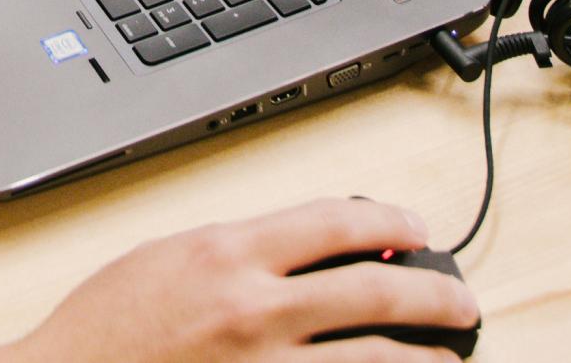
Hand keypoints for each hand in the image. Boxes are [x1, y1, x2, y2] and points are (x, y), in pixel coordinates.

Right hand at [0, 199, 477, 362]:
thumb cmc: (108, 325)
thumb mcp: (170, 257)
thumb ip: (239, 251)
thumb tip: (302, 251)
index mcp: (229, 254)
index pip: (334, 223)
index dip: (387, 222)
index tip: (413, 229)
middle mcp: (257, 312)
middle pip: (375, 294)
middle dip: (432, 294)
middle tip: (462, 300)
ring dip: (425, 359)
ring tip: (450, 357)